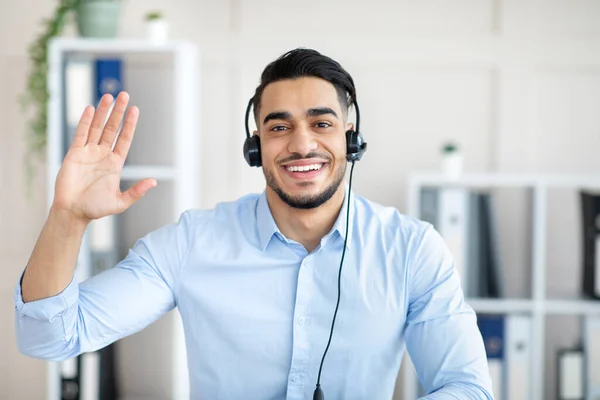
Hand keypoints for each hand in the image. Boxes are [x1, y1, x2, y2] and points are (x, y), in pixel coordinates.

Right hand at [51, 91, 156, 222]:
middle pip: (112, 128)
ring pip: (97, 127)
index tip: (135, 110)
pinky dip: (85, 121)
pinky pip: (81, 134)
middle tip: (124, 95)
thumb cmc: (95, 208)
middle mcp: (103, 154)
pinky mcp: (74, 153)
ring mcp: (88, 152)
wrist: (73, 212)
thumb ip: (136, 192)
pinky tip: (90, 108)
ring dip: (103, 112)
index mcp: (115, 163)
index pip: (125, 139)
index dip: (130, 125)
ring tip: (109, 96)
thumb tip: (154, 182)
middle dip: (118, 112)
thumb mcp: (121, 202)